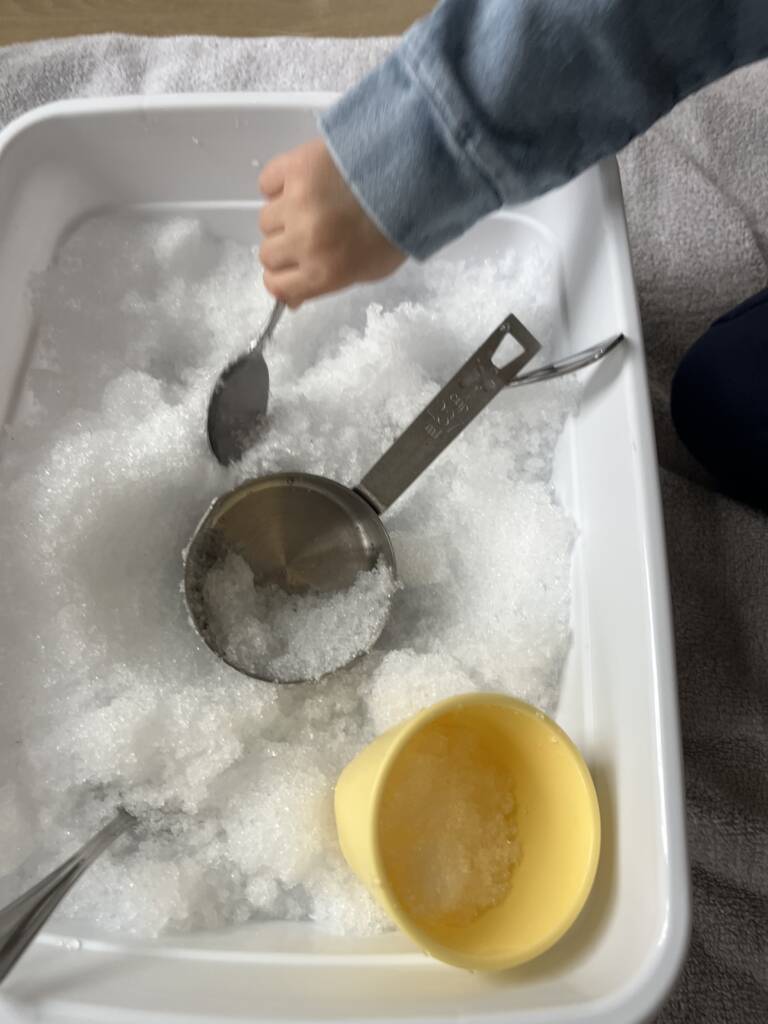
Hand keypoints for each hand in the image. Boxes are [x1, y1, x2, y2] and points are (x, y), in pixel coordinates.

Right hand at [258, 139, 405, 307]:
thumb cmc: (394, 229)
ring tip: (312, 204)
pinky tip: (304, 183)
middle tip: (307, 233)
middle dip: (285, 246)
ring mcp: (296, 203)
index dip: (280, 279)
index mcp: (324, 272)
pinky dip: (279, 184)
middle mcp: (304, 241)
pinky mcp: (294, 168)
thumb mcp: (369, 271)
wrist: (413, 175)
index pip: (276, 285)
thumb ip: (326, 285)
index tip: (290, 269)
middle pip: (267, 253)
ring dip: (283, 214)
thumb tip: (292, 301)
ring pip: (266, 218)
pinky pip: (268, 183)